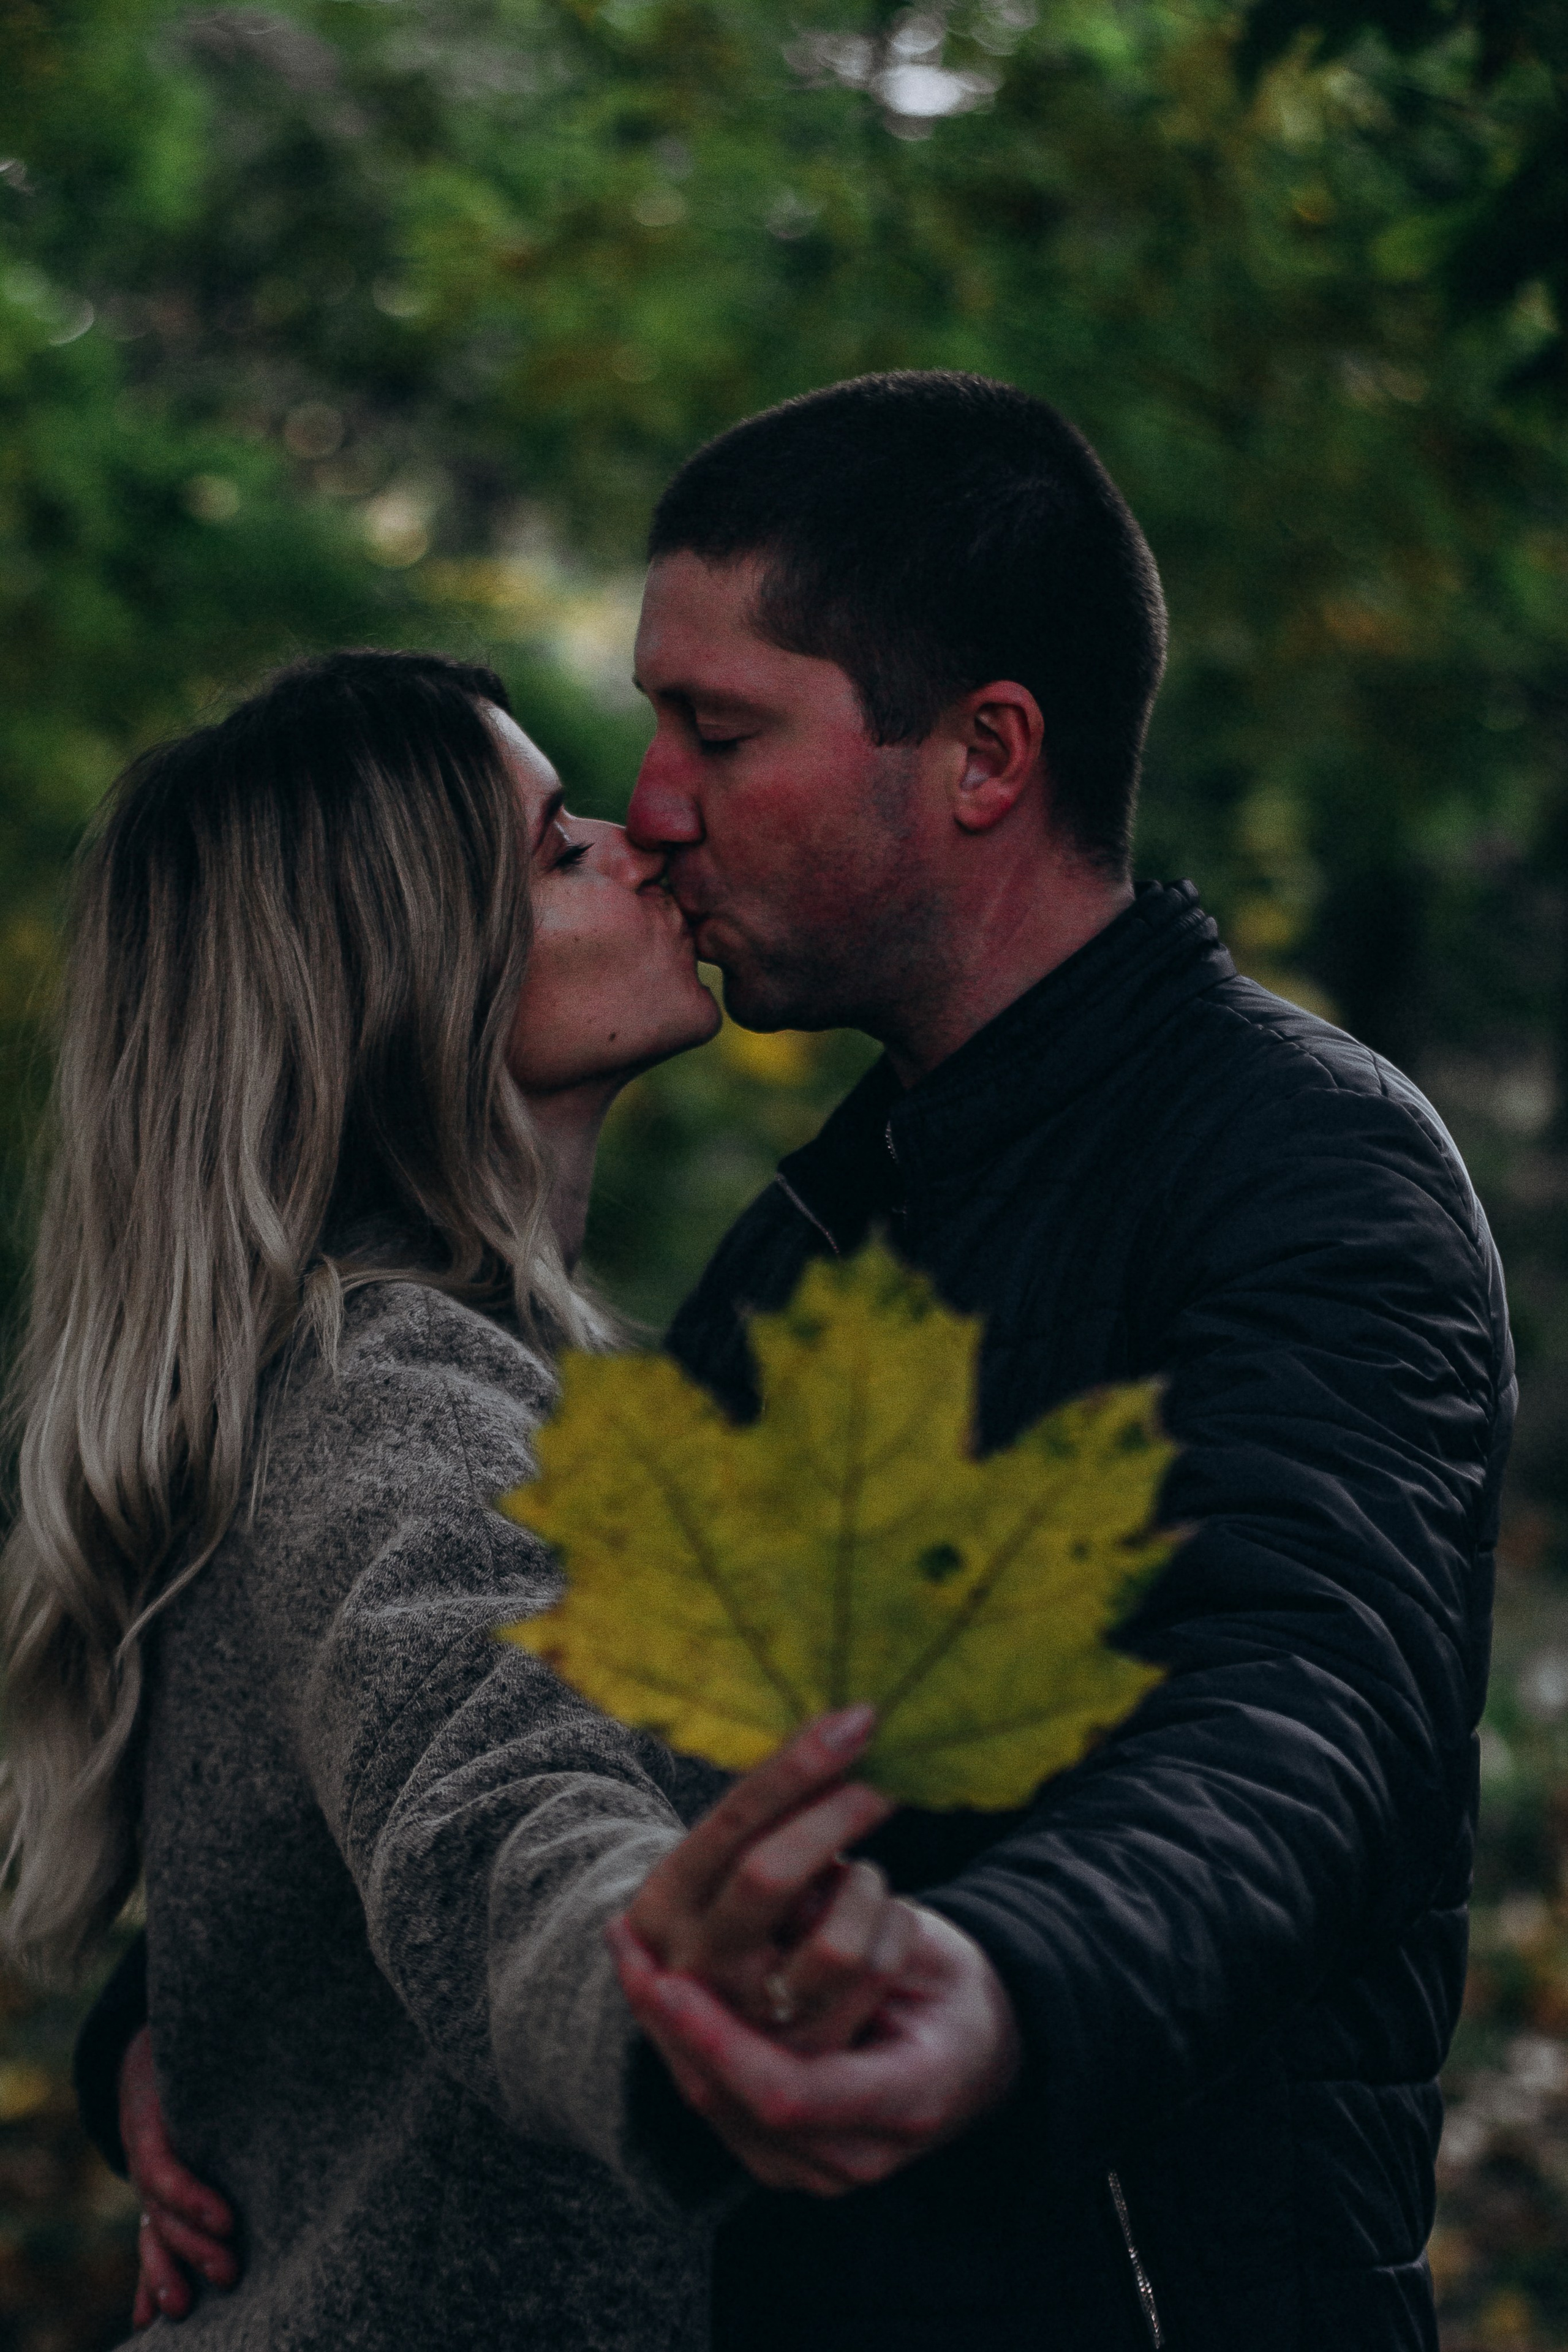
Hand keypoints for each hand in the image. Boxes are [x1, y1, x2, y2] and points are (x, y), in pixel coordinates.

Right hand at [120, 2026, 237, 2326]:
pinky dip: (146, 2280)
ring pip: (151, 2235)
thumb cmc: (189, 2051)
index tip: (228, 2220)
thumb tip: (287, 2050)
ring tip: (182, 2308)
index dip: (193, 2198)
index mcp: (151, 2122)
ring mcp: (145, 2184)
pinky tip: (148, 2318)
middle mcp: (145, 2159)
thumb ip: (234, 2060)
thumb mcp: (198, 2048)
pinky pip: (147, 2243)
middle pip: (162, 2213)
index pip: (165, 2169)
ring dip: (164, 2274)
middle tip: (231, 2274)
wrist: (139, 2056)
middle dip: (194, 2247)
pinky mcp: (151, 2201)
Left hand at [612, 1900, 1021, 2195]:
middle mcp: (852, 2157)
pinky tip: (648, 1982)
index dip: (725, 2041)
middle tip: (626, 1951)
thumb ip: (866, 1942)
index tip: (671, 1981)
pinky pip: (716, 2100)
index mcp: (906, 2102)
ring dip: (663, 2029)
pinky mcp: (783, 2154)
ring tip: (627, 1952)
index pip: (792, 2091)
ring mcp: (812, 2167)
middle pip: (732, 2102)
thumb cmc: (958, 1992)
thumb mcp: (934, 1954)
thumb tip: (787, 1901)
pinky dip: (680, 2040)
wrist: (978, 2057)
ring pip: (712, 2103)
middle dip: (670, 2027)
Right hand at [620, 1705, 917, 2053]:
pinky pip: (874, 1981)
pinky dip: (893, 1933)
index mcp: (662, 1901)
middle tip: (885, 1782)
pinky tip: (884, 1925)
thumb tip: (845, 1724)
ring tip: (866, 1878)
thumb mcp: (735, 1862)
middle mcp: (690, 1967)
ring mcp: (744, 2025)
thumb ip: (770, 1808)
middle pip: (769, 1874)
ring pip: (836, 1945)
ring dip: (865, 1890)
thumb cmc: (750, 1911)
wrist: (742, 2029)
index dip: (797, 1765)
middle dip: (838, 1815)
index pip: (734, 1818)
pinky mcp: (802, 2066)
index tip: (858, 1720)